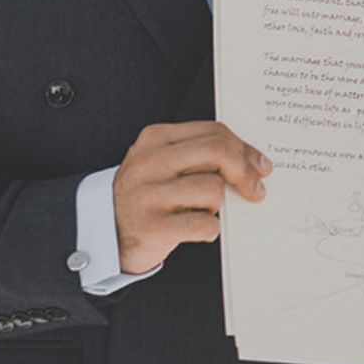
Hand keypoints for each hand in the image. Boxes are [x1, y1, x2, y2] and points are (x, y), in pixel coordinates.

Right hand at [113, 121, 271, 273]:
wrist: (103, 231)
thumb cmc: (148, 196)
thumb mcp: (166, 164)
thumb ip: (202, 156)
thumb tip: (254, 163)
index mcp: (156, 139)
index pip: (214, 132)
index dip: (245, 149)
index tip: (260, 165)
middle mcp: (150, 162)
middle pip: (218, 152)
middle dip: (245, 172)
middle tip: (256, 190)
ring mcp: (148, 194)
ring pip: (213, 190)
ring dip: (219, 205)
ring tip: (205, 210)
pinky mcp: (152, 227)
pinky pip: (204, 224)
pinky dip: (210, 229)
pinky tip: (200, 229)